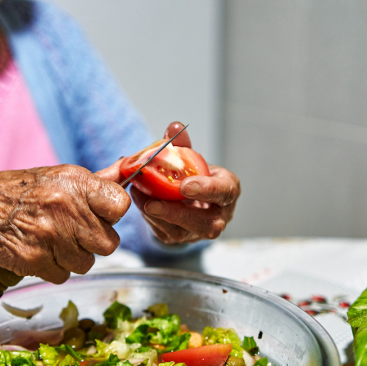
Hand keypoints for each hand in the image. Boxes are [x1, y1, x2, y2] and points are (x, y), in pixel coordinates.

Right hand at [0, 165, 129, 290]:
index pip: (119, 205)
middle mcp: (65, 207)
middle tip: (71, 233)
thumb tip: (127, 182)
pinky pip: (63, 275)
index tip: (101, 216)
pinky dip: (51, 269)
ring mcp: (50, 235)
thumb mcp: (55, 178)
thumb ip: (91, 186)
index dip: (112, 215)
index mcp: (74, 182)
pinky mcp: (35, 260)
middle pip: (108, 243)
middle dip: (92, 243)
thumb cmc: (18, 195)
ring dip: (71, 258)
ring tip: (49, 241)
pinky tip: (35, 252)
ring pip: (86, 263)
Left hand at [97, 123, 239, 244]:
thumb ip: (183, 145)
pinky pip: (163, 233)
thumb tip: (173, 127)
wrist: (189, 199)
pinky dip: (148, 217)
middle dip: (177, 214)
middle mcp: (218, 217)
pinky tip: (138, 200)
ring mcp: (198, 232)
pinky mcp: (179, 238)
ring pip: (180, 232)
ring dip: (155, 215)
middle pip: (205, 224)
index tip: (185, 185)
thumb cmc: (194, 175)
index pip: (225, 192)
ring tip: (138, 195)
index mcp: (228, 191)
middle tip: (153, 204)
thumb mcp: (191, 158)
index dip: (206, 190)